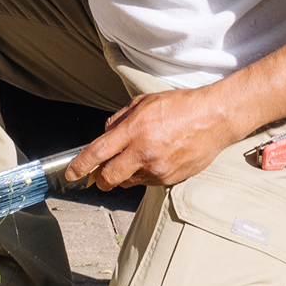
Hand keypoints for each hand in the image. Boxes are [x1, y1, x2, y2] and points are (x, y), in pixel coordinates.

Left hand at [64, 87, 237, 189]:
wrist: (213, 118)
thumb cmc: (180, 106)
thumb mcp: (143, 103)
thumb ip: (119, 120)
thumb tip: (105, 134)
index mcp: (134, 130)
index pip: (98, 153)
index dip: (80, 166)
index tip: (72, 173)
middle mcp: (144, 152)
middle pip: (109, 178)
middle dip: (100, 179)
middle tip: (98, 176)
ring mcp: (158, 169)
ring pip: (128, 182)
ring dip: (125, 175)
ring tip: (138, 157)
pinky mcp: (170, 179)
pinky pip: (148, 182)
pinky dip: (145, 174)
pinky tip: (156, 159)